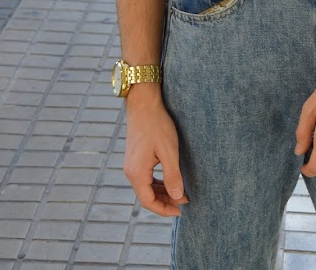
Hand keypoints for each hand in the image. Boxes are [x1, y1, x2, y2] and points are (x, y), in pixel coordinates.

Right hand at [123, 91, 189, 216]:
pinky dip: (156, 183)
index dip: (164, 210)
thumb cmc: (157, 125)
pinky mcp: (134, 157)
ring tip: (179, 193)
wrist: (143, 104)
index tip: (181, 211)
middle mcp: (130, 171)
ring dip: (161, 192)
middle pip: (146, 196)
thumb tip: (177, 197)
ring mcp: (131, 164)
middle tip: (184, 201)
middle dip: (165, 201)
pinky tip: (167, 181)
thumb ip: (172, 176)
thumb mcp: (169, 151)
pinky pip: (144, 177)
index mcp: (137, 172)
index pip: (148, 201)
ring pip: (145, 187)